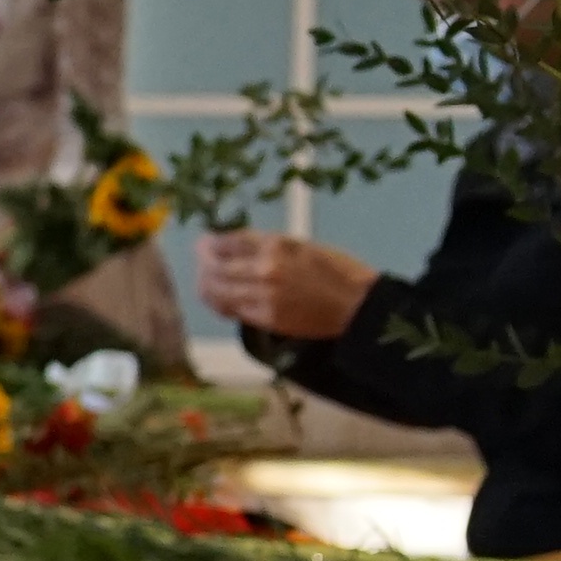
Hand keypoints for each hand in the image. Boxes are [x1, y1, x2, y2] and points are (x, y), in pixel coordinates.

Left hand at [197, 232, 377, 341]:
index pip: (228, 242)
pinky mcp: (266, 318)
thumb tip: (232, 244)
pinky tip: (222, 298)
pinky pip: (232, 309)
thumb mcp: (302, 245)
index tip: (206, 243)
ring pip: (217, 290)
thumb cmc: (337, 270)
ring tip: (206, 279)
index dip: (211, 243)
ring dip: (206, 283)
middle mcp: (265, 269)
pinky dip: (221, 302)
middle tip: (202, 260)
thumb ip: (265, 245)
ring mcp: (263, 296)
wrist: (358, 305)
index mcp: (275, 246)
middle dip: (203, 262)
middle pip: (215, 266)